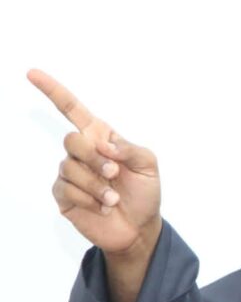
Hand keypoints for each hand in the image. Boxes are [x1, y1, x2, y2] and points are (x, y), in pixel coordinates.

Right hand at [29, 68, 161, 256]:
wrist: (139, 228)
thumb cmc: (144, 193)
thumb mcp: (148, 166)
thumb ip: (129, 148)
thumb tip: (104, 144)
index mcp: (101, 138)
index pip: (73, 110)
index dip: (53, 91)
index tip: (32, 73)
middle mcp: (82, 153)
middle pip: (71, 139)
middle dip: (94, 158)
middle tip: (114, 174)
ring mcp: (70, 173)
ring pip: (70, 167)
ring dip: (97, 185)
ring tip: (113, 199)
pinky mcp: (64, 195)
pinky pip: (67, 189)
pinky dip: (90, 199)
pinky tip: (103, 207)